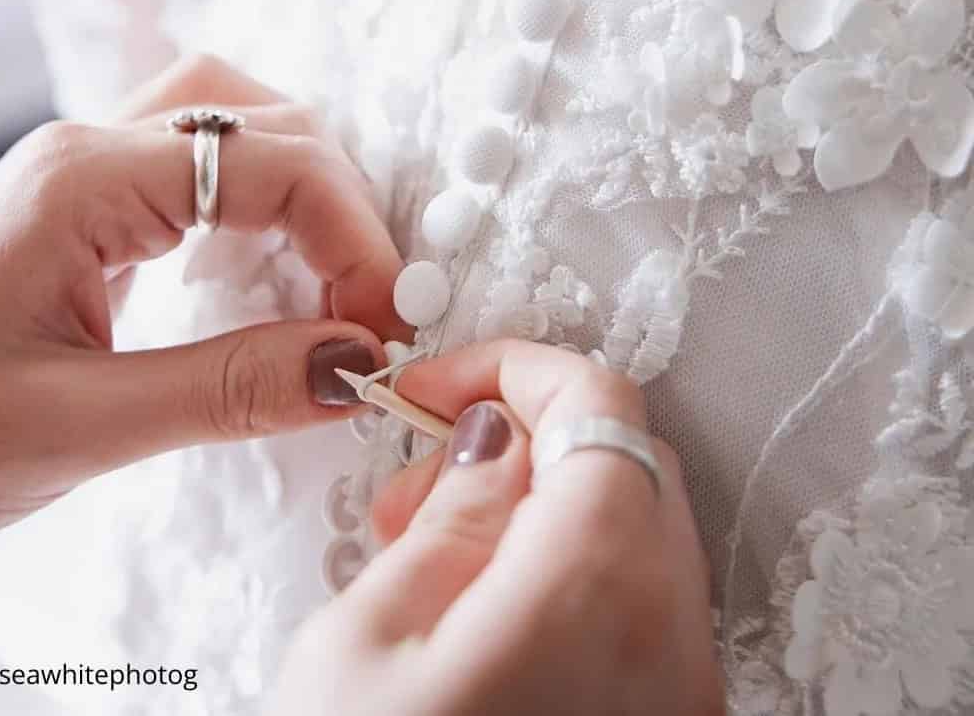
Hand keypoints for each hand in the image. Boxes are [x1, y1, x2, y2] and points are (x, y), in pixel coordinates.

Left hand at [0, 53, 404, 559]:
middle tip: (368, 313)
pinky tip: (270, 270)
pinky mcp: (81, 211)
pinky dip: (258, 208)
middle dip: (340, 208)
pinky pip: (197, 172)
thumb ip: (229, 389)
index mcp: (82, 182)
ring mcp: (81, 173)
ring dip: (303, 192)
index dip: (353, 236)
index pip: (272, 163)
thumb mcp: (76, 428)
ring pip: (233, 127)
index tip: (384, 329)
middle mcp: (87, 152)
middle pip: (264, 123)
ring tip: (333, 280)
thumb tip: (358, 367)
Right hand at [270, 342, 722, 715]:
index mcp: (592, 590)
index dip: (513, 367)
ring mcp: (685, 691)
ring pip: (636, 530)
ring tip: (432, 559)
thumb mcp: (364, 650)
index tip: (438, 388)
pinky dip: (569, 572)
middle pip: (623, 461)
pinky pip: (640, 604)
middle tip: (420, 486)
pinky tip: (481, 617)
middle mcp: (670, 637)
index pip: (598, 403)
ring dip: (541, 507)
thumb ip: (448, 519)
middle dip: (520, 439)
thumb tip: (495, 439)